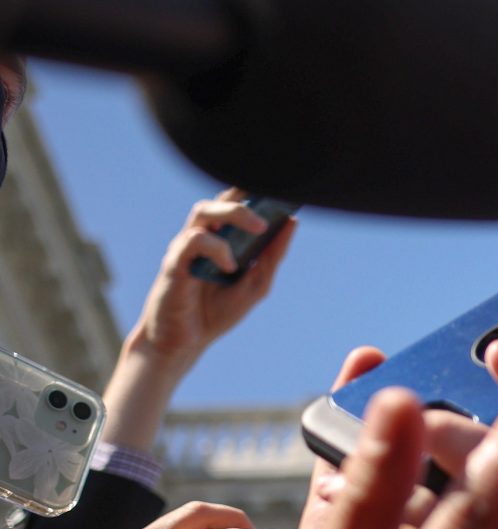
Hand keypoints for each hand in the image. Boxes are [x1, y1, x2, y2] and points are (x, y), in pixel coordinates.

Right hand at [100, 193, 296, 450]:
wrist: (185, 343)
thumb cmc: (217, 312)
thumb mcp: (256, 283)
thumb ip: (273, 255)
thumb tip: (293, 223)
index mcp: (222, 238)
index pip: (237, 201)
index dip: (257, 188)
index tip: (284, 185)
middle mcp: (203, 236)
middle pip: (220, 198)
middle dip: (247, 193)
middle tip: (275, 203)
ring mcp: (185, 247)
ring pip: (203, 211)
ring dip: (235, 214)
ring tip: (260, 228)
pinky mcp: (174, 263)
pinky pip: (193, 242)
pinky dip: (217, 249)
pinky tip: (230, 266)